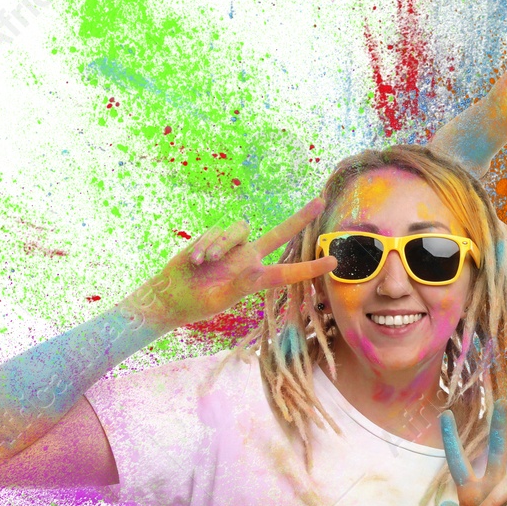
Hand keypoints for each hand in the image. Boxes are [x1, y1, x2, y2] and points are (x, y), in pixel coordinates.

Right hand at [121, 197, 335, 329]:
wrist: (172, 295)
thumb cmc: (199, 303)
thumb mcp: (223, 298)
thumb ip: (239, 283)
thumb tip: (255, 268)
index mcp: (256, 278)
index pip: (288, 271)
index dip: (310, 267)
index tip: (334, 262)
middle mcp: (249, 258)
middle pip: (279, 233)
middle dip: (300, 218)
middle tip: (321, 202)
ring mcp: (232, 246)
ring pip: (239, 229)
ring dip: (222, 244)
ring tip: (206, 263)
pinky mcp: (214, 237)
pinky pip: (216, 232)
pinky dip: (206, 245)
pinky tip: (196, 261)